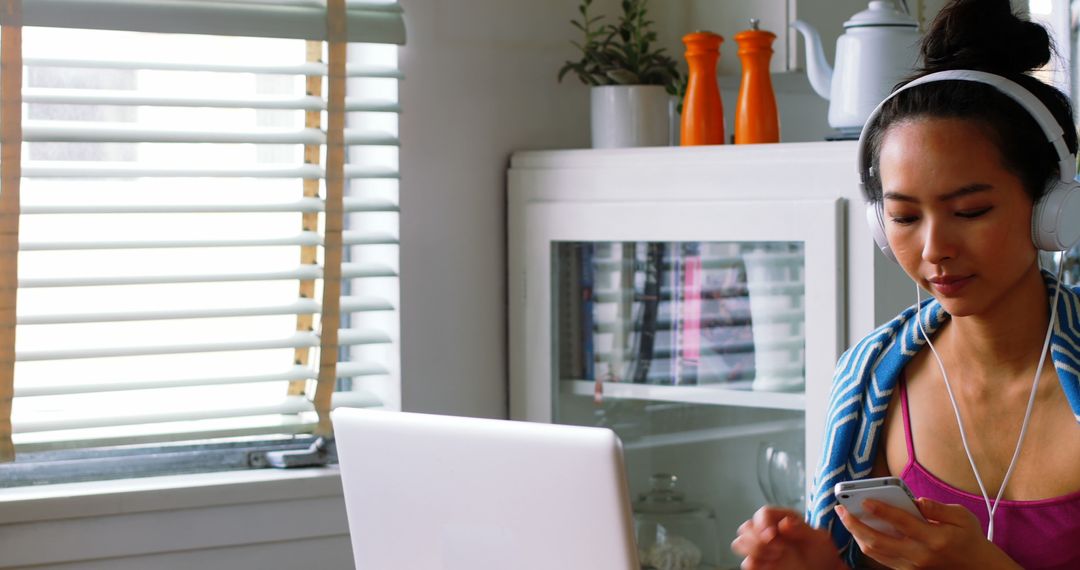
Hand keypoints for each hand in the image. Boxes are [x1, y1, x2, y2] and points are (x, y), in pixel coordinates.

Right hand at [731, 506, 844, 569]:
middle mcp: (769, 532)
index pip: (763, 514)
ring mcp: (763, 548)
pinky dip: (754, 564)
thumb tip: (784, 523)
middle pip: (746, 527)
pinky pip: (746, 563)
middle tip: (776, 550)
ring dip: (754, 551)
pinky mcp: (761, 563)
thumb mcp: (819, 539)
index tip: (772, 536)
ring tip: (775, 558)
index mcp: (782, 520)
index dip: (763, 524)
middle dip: (756, 539)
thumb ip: (802, 529)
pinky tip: (771, 566)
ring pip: (741, 543)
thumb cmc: (823, 554)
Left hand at [836, 497, 1022, 568]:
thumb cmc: (970, 539)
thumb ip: (938, 508)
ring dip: (856, 535)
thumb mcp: (963, 517)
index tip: (864, 499)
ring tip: (846, 518)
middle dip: (855, 524)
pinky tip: (859, 531)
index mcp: (934, 538)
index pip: (901, 522)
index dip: (881, 510)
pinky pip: (881, 559)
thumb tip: (917, 500)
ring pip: (875, 552)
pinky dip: (867, 544)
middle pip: (878, 541)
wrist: (979, 569)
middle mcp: (920, 555)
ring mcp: (912, 566)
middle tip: (840, 509)